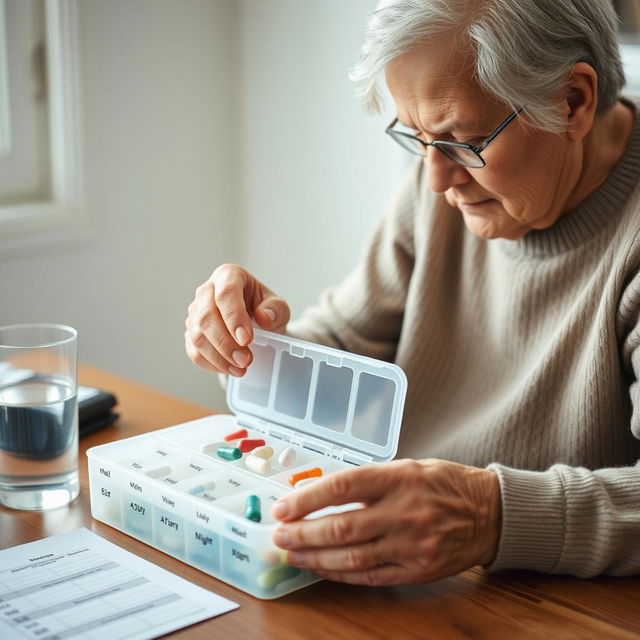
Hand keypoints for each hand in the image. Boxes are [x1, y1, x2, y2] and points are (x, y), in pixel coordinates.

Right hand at [185, 264, 289, 375]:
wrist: (255, 322)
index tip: (246, 339)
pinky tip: (230, 369)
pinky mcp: (190, 331)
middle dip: (226, 343)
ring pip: (197, 336)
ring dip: (219, 357)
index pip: (226, 293)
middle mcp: (207, 291)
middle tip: (245, 360)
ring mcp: (195, 312)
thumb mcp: (278, 307)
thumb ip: (276, 309)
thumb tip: (264, 317)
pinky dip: (211, 363)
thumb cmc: (265, 309)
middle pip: (207, 317)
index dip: (234, 317)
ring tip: (241, 368)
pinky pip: (194, 350)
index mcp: (228, 276)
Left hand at [271, 458, 500, 585]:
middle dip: (302, 533)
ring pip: (352, 557)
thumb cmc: (443, 483)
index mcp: (399, 477)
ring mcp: (412, 544)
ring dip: (315, 557)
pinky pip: (370, 576)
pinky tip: (321, 568)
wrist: (490, 512)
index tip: (283, 506)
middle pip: (341, 527)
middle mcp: (404, 511)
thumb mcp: (407, 467)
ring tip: (292, 553)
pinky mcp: (417, 570)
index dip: (306, 498)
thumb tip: (320, 493)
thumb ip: (368, 480)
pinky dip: (340, 573)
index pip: (342, 486)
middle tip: (279, 534)